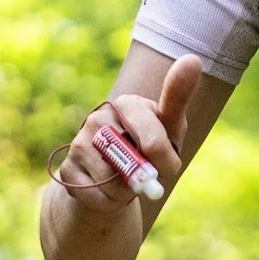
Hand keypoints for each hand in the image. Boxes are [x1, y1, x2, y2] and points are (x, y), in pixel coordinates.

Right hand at [50, 55, 204, 218]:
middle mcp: (98, 119)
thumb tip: (191, 58)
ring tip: (127, 181)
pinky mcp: (67, 170)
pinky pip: (95, 196)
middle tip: (147, 178)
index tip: (167, 167)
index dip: (164, 161)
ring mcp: (79, 143)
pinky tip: (108, 190)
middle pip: (130, 162)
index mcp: (126, 104)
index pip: (151, 139)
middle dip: (144, 178)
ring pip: (112, 182)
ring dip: (127, 190)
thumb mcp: (170, 126)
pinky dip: (108, 201)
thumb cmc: (149, 147)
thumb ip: (178, 98)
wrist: (116, 179)